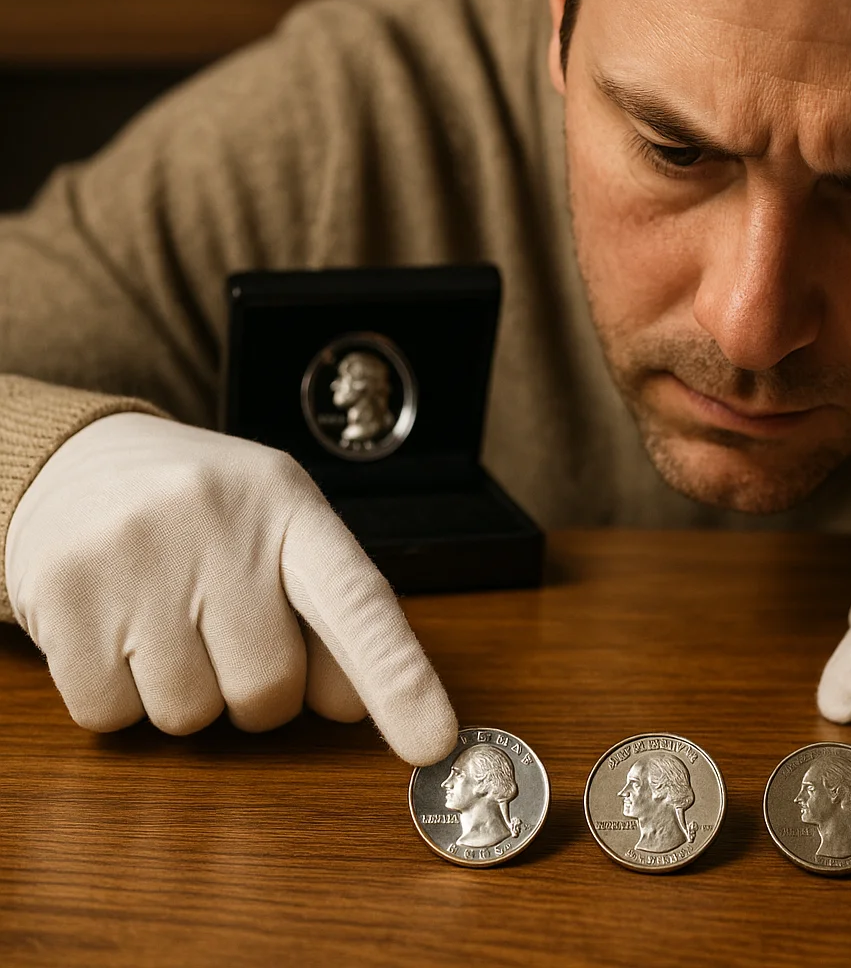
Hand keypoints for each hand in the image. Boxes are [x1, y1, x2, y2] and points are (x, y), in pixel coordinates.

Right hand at [4, 413, 456, 763]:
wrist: (72, 461)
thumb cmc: (203, 518)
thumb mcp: (277, 536)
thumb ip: (329, 617)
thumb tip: (353, 708)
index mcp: (288, 506)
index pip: (357, 602)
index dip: (400, 679)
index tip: (435, 742)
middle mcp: (214, 523)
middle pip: (267, 690)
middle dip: (254, 693)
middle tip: (223, 635)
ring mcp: (133, 556)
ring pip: (188, 715)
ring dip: (184, 696)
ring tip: (164, 623)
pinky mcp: (60, 596)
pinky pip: (111, 715)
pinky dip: (117, 700)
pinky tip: (115, 634)